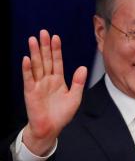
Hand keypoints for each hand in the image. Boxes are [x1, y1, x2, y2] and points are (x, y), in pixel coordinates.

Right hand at [22, 30, 86, 155]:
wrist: (50, 128)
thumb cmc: (61, 114)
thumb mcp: (75, 97)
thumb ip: (78, 82)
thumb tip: (82, 67)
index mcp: (58, 80)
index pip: (57, 61)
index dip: (56, 50)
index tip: (56, 37)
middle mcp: (47, 80)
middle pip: (46, 59)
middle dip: (44, 46)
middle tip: (43, 32)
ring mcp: (38, 85)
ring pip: (36, 65)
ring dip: (34, 53)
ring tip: (33, 40)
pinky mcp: (30, 92)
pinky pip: (28, 78)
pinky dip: (27, 69)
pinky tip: (26, 59)